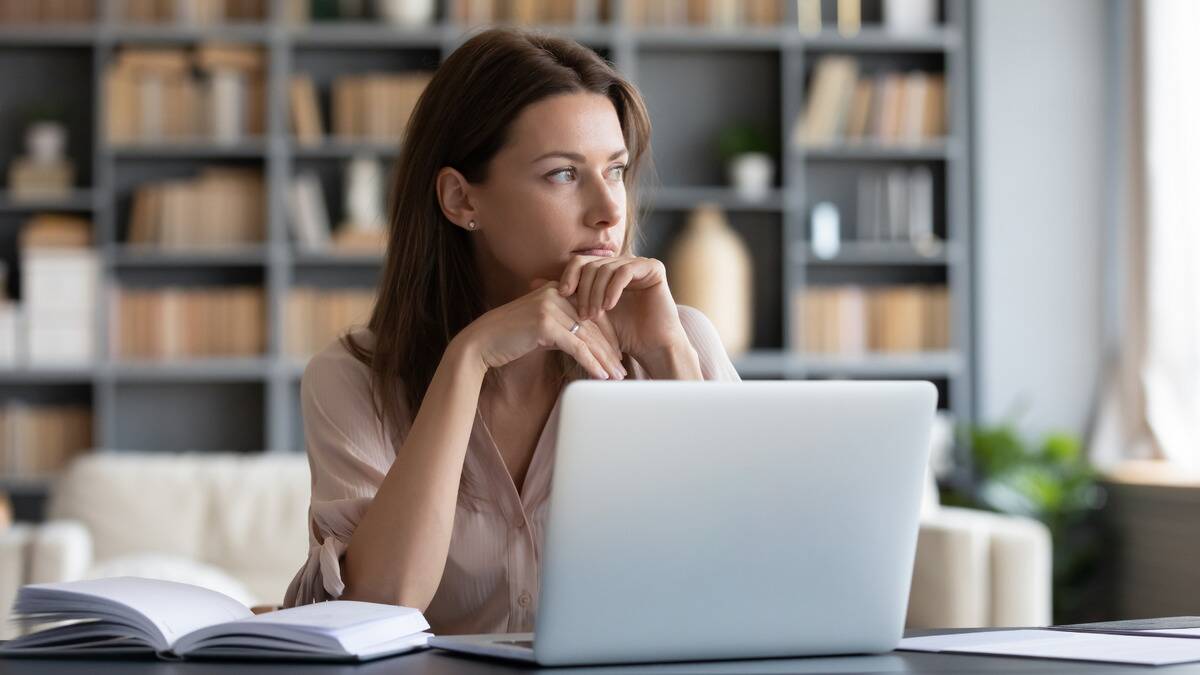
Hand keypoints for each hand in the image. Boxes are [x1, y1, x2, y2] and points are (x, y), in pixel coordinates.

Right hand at [455, 279, 626, 380]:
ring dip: (604, 360)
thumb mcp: (540, 327)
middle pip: (593, 325)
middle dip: (610, 350)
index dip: (607, 336)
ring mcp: (550, 307)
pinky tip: (601, 376)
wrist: (481, 343)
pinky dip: (591, 363)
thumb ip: (562, 327)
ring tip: (617, 377)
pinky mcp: (545, 324)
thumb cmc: (509, 338)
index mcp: (556, 290)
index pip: (592, 312)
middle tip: (622, 369)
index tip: (617, 355)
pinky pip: (577, 347)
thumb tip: (585, 342)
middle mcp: (555, 294)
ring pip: (587, 337)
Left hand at [557, 254, 689, 361]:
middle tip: (582, 314)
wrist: (652, 347)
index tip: (561, 295)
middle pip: (591, 264)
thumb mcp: (586, 315)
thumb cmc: (620, 335)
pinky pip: (625, 271)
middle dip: (583, 290)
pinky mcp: (653, 268)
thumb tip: (531, 282)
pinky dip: (613, 289)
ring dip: (596, 293)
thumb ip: (564, 297)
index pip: (580, 263)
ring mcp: (638, 263)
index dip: (569, 277)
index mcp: (607, 270)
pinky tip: (609, 307)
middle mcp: (622, 263)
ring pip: (605, 268)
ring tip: (594, 315)